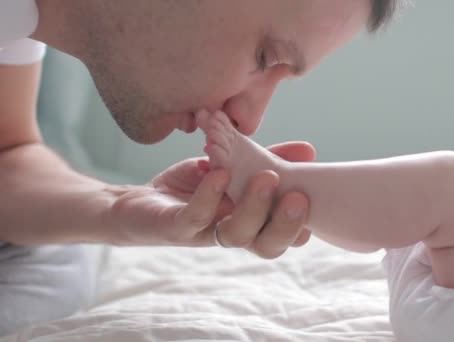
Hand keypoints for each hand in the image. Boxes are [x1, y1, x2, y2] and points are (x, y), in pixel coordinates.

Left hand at [105, 141, 313, 255]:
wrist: (138, 204)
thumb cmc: (192, 188)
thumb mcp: (235, 167)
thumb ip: (270, 160)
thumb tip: (309, 151)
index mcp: (252, 222)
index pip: (284, 236)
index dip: (301, 226)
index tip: (315, 203)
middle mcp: (233, 232)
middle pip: (266, 245)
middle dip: (286, 225)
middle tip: (300, 198)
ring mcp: (205, 233)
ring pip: (236, 235)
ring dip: (254, 208)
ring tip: (267, 178)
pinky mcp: (175, 228)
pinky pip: (195, 218)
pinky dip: (209, 196)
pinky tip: (220, 172)